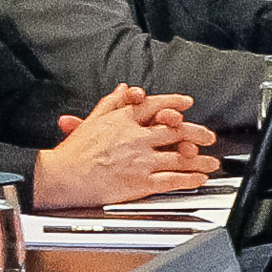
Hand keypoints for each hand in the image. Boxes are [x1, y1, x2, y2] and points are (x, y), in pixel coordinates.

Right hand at [35, 86, 217, 209]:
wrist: (61, 177)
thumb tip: (125, 89)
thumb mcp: (92, 120)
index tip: (187, 103)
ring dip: (200, 160)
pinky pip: (173, 179)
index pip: (156, 105)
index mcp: (124, 121)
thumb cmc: (72, 152)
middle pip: (176, 130)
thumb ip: (112, 104)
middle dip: (198, 132)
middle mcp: (136, 138)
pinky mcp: (141, 181)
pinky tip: (199, 180)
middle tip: (209, 136)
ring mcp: (141, 160)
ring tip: (211, 163)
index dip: (175, 103)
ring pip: (180, 156)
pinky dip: (190, 179)